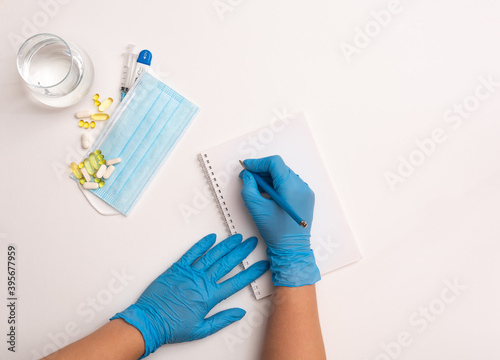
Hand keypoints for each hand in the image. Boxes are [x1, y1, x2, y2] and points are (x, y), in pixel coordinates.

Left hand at [111, 234, 268, 357]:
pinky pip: (191, 253)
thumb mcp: (201, 330)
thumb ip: (222, 320)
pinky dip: (202, 244)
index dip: (251, 273)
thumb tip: (238, 313)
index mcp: (209, 297)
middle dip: (242, 252)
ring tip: (236, 238)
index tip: (261, 265)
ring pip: (212, 255)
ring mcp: (189, 273)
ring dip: (226, 245)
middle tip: (251, 243)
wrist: (149, 322)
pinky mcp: (177, 268)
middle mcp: (202, 282)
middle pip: (227, 263)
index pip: (237, 282)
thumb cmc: (172, 327)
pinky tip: (211, 238)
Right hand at [239, 155, 319, 286]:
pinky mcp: (306, 198)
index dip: (258, 163)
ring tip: (257, 188)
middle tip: (248, 178)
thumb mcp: (256, 208)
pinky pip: (290, 184)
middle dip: (262, 171)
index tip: (247, 167)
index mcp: (291, 187)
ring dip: (270, 178)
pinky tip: (269, 194)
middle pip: (279, 168)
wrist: (292, 249)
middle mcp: (301, 186)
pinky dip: (278, 184)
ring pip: (284, 175)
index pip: (274, 163)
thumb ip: (249, 188)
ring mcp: (306, 192)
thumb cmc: (276, 231)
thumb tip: (247, 175)